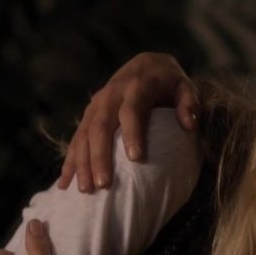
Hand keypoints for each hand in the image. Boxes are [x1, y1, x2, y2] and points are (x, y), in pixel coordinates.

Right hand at [58, 52, 198, 192]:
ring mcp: (97, 104)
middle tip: (104, 185)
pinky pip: (76, 138)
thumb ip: (189, 103)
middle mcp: (112, 94)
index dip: (133, 133)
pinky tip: (66, 184)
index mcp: (137, 86)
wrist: (146, 64)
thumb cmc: (169, 83)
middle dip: (100, 156)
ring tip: (85, 190)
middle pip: (101, 126)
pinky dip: (70, 161)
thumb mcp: (184, 87)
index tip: (136, 159)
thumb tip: (190, 125)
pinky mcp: (89, 114)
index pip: (132, 110)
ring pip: (84, 134)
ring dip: (82, 162)